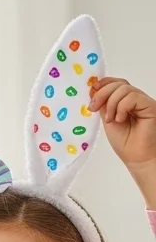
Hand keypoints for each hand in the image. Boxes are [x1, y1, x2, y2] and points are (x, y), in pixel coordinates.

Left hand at [89, 77, 155, 206]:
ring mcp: (143, 102)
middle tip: (94, 108)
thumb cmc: (125, 142)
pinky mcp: (150, 106)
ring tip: (111, 120)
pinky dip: (122, 107)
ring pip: (124, 88)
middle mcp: (136, 99)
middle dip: (102, 93)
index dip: (103, 84)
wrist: (138, 157)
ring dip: (111, 103)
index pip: (116, 83)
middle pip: (119, 84)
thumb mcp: (107, 120)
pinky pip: (132, 97)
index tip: (91, 91)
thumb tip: (94, 91)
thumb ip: (104, 106)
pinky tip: (120, 119)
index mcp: (125, 101)